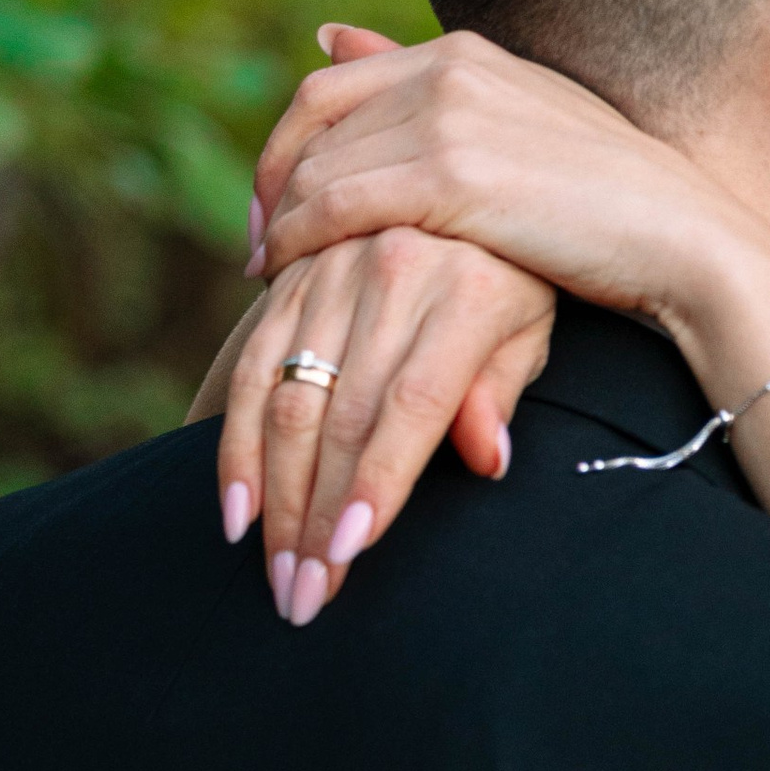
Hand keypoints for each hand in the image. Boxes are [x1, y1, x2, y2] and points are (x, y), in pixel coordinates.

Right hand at [221, 229, 555, 622]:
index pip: (413, 405)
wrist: (471, 174)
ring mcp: (330, 268)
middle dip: (316, 516)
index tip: (350, 552)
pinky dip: (236, 441)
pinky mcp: (288, 275)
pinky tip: (235, 510)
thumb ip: (502, 388)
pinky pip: (251, 365)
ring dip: (270, 495)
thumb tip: (487, 460)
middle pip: (341, 413)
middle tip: (305, 596)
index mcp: (466, 291)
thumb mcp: (533, 324)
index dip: (377, 481)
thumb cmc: (517, 277)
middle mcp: (391, 272)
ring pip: (284, 397)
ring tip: (271, 571)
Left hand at [256, 26, 767, 329]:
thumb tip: (331, 35)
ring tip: (268, 269)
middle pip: (315, 119)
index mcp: (468, 54)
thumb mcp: (523, 130)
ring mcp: (450, 118)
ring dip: (278, 219)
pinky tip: (288, 276)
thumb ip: (432, 89)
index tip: (275, 196)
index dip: (289, 141)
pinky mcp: (451, 178)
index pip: (336, 83)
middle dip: (271, 181)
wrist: (686, 240)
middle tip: (258, 240)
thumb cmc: (619, 206)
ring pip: (319, 165)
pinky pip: (337, 205)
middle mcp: (450, 70)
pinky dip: (298, 240)